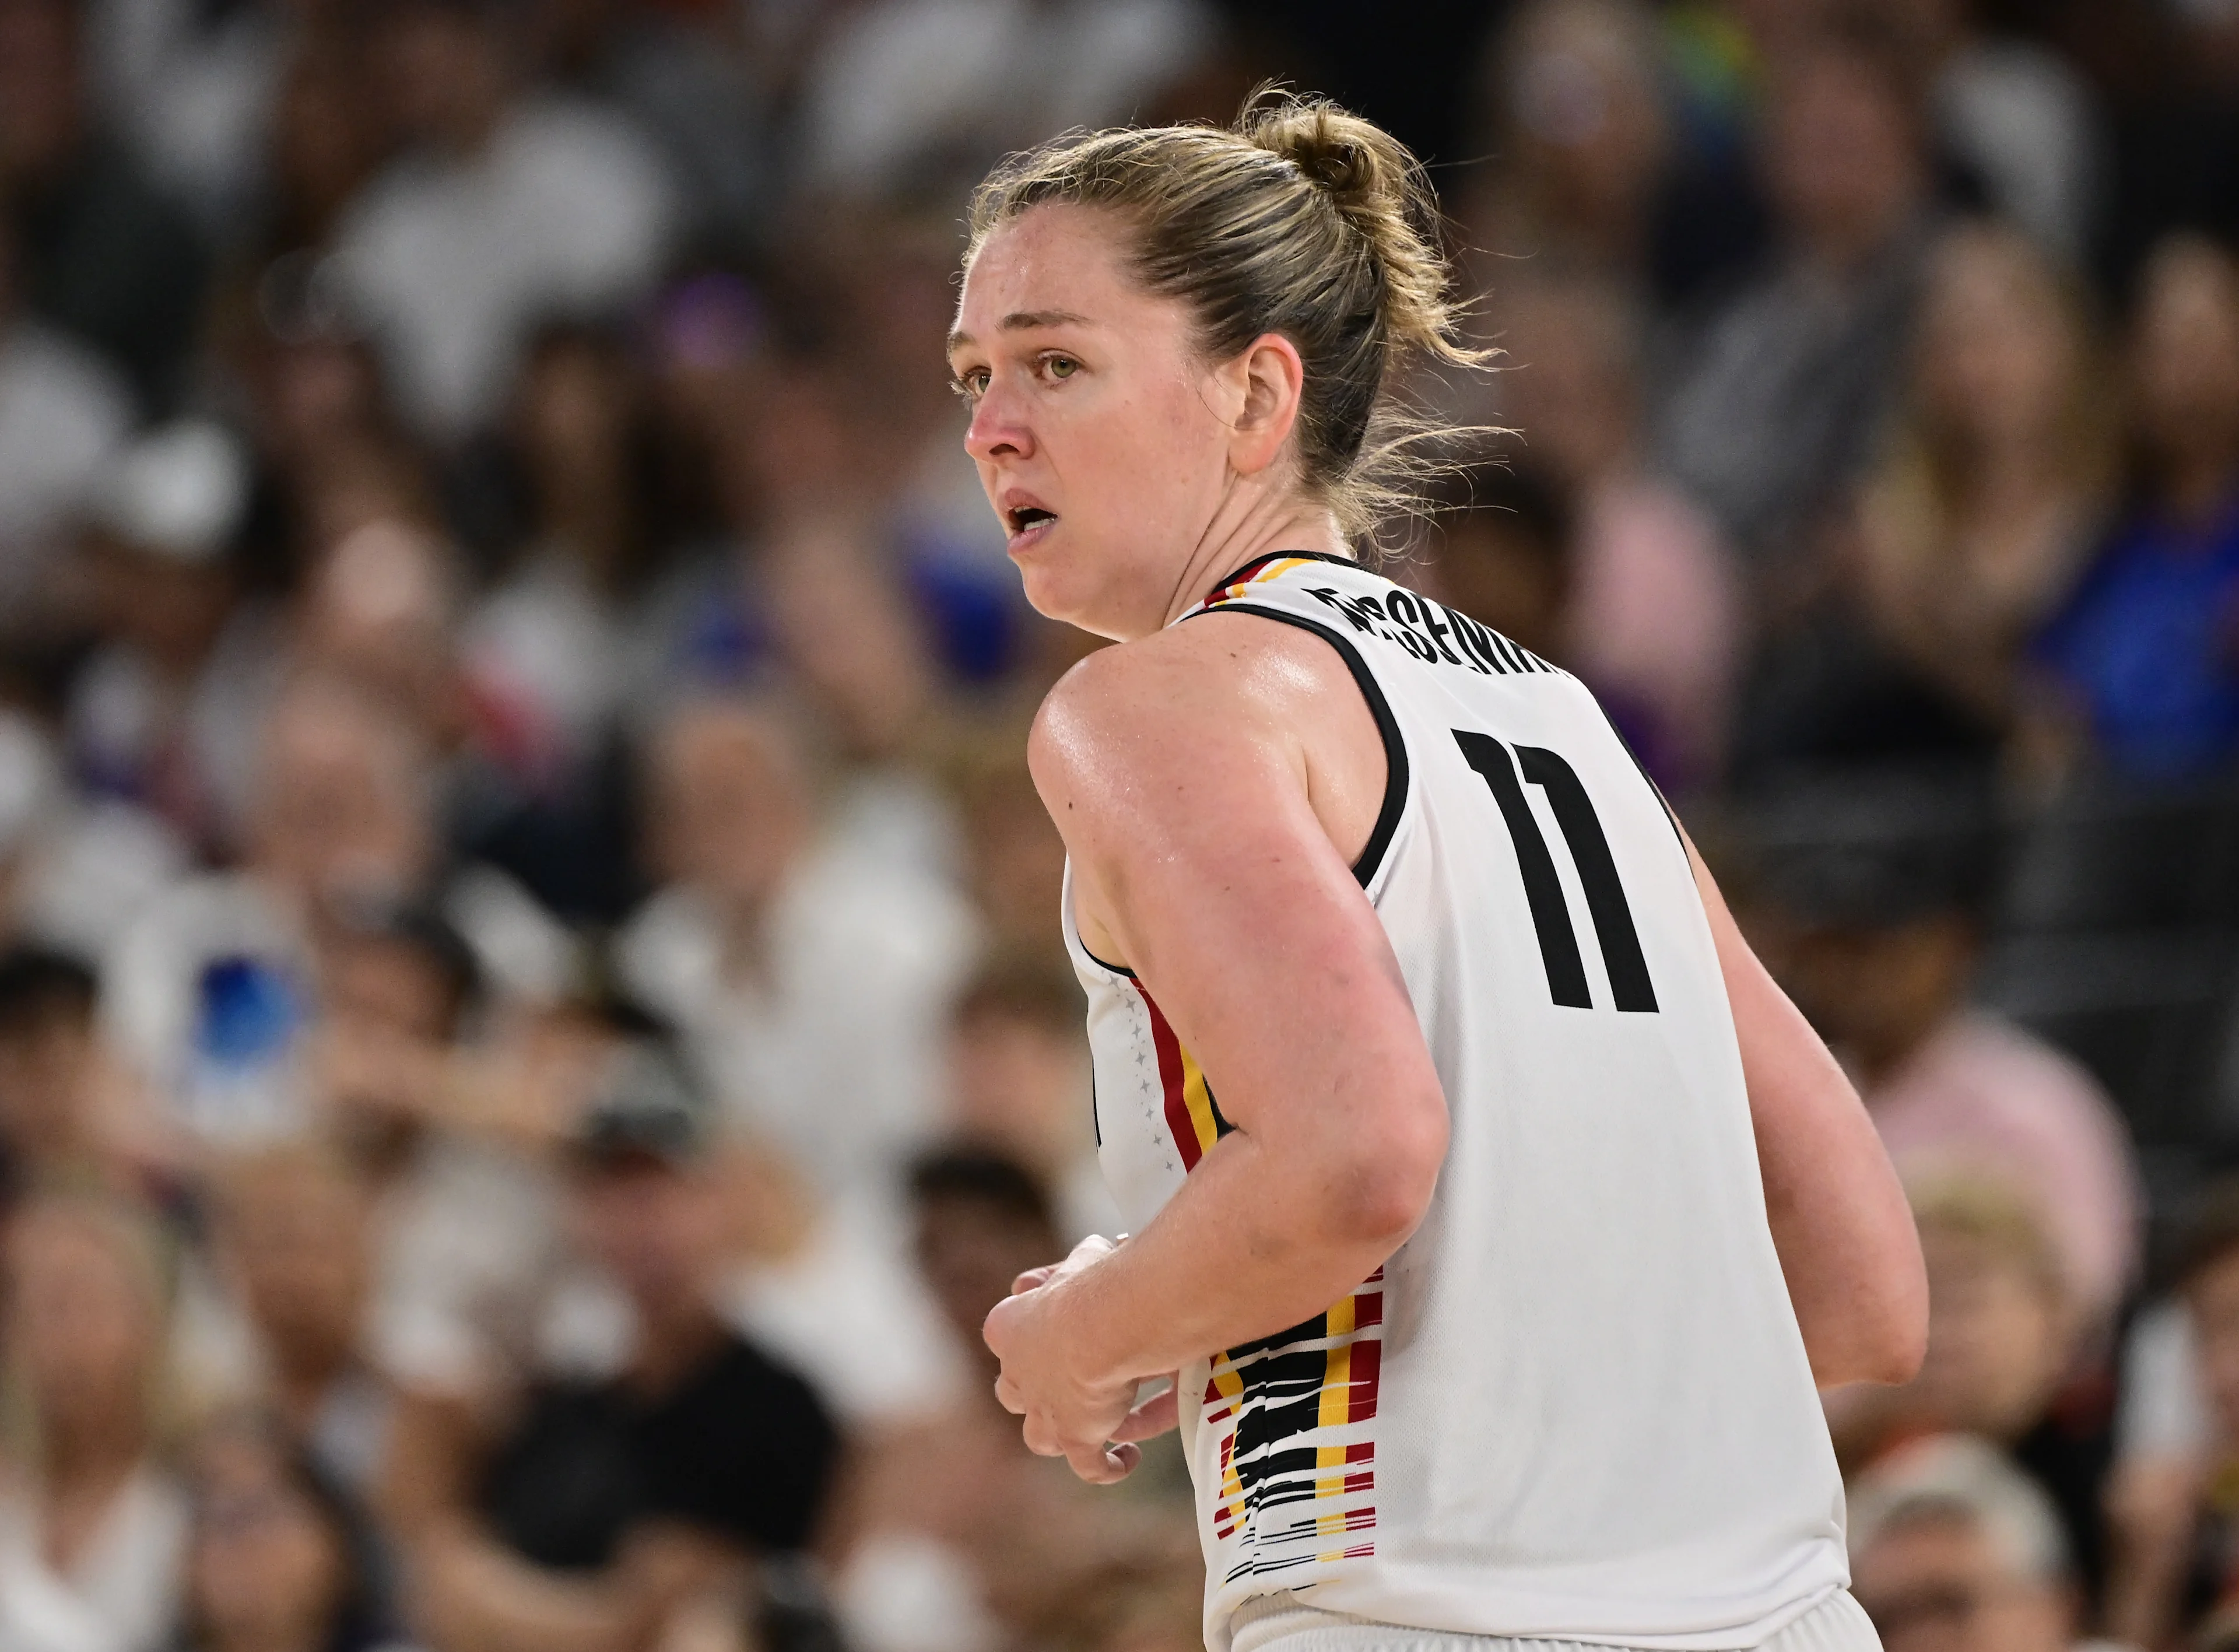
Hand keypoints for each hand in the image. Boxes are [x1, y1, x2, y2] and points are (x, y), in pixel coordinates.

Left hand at [984, 1235, 1145, 1483]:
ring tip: (1084, 1430)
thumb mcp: (1084, 1259)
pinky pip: (1090, 1467)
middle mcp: (1017, 1375)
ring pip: (1038, 1437)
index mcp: (1008, 1326)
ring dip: (1058, 1434)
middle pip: (1010, 1392)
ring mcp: (1044, 1413)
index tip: (1051, 1327)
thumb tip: (1099, 1248)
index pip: (1004, 1331)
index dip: (1024, 1332)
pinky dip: (1108, 1466)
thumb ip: (1082, 1260)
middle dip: (1028, 1392)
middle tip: (1056, 1388)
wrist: (1106, 1322)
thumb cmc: (1096, 1281)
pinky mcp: (1075, 1440)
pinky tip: (1126, 1460)